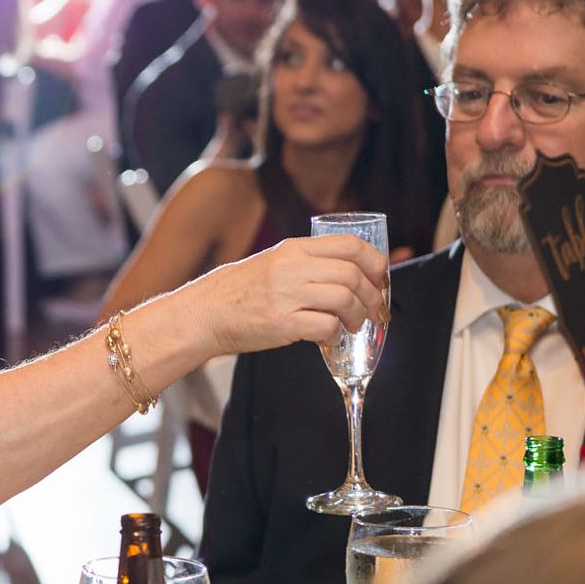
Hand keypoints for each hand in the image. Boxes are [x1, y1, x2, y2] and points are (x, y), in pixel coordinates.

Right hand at [174, 233, 389, 360]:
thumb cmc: (240, 292)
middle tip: (373, 310)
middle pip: (353, 274)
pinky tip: (328, 338)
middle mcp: (292, 268)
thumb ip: (308, 262)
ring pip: (344, 299)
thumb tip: (351, 271)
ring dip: (357, 316)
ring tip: (351, 325)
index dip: (375, 262)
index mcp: (294, 249)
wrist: (204, 313)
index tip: (380, 278)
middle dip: (372, 296)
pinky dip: (334, 335)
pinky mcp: (281, 323)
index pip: (350, 245)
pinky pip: (325, 326)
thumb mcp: (274, 262)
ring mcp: (286, 295)